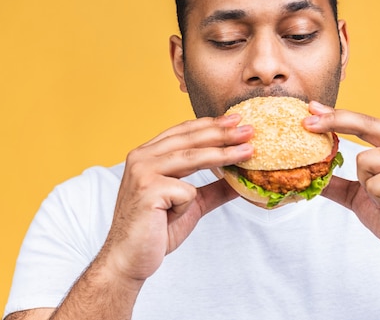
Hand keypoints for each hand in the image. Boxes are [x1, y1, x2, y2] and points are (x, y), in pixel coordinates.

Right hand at [101, 114, 253, 284]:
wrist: (130, 260)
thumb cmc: (155, 231)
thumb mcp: (191, 205)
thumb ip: (212, 189)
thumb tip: (241, 180)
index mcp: (147, 155)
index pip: (182, 132)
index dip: (210, 124)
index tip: (236, 120)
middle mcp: (141, 157)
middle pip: (189, 139)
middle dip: (222, 134)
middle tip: (250, 131)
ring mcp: (142, 171)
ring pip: (192, 157)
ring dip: (224, 154)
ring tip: (249, 152)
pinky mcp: (147, 190)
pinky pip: (186, 191)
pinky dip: (187, 206)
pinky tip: (169, 217)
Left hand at [304, 101, 379, 269]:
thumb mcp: (361, 197)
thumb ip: (339, 183)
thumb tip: (311, 176)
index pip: (364, 123)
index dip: (336, 115)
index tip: (312, 108)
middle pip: (364, 124)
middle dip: (334, 121)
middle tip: (306, 122)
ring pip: (363, 161)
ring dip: (368, 188)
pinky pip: (374, 184)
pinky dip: (378, 200)